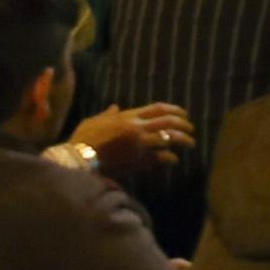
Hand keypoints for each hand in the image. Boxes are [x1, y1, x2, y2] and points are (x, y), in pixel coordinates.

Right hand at [70, 103, 196, 180]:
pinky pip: (158, 159)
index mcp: (128, 116)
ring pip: (167, 140)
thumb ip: (107, 114)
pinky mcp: (136, 161)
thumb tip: (114, 108)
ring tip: (190, 144)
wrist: (78, 160)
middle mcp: (137, 128)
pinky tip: (174, 160)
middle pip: (168, 122)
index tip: (184, 114)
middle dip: (183, 125)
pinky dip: (168, 159)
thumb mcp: (94, 121)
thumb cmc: (82, 139)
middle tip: (191, 129)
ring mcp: (138, 145)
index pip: (158, 108)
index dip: (174, 110)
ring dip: (182, 141)